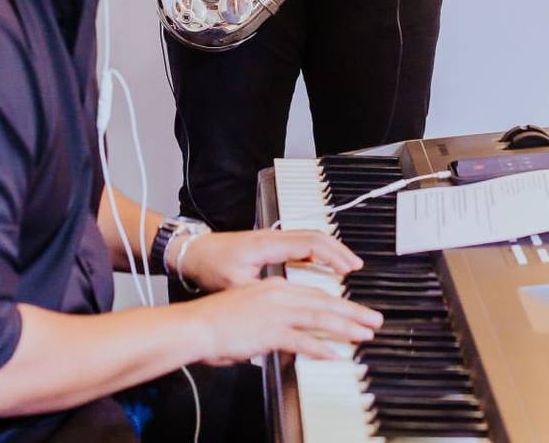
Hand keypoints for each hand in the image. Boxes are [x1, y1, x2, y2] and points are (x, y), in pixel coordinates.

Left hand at [174, 229, 363, 291]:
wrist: (192, 252)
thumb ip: (260, 295)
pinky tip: (323, 265)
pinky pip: (300, 243)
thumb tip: (281, 311)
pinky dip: (317, 252)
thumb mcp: (235, 284)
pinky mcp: (268, 244)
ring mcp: (271, 238)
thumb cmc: (209, 266)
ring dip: (330, 250)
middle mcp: (272, 237)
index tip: (348, 269)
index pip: (310, 242)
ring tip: (347, 266)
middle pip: (316, 236)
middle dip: (339, 251)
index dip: (332, 255)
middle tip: (357, 267)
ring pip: (309, 238)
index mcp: (268, 245)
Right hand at [185, 277, 382, 365]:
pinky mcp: (270, 331)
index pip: (313, 293)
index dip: (337, 302)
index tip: (353, 309)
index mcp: (273, 287)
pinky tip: (335, 354)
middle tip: (374, 319)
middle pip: (324, 302)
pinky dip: (321, 347)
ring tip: (365, 334)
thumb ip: (269, 321)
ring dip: (346, 326)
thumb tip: (283, 336)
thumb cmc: (214, 322)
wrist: (195, 325)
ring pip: (320, 317)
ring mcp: (276, 312)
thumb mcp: (247, 312)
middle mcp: (278, 295)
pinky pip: (302, 340)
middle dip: (353, 312)